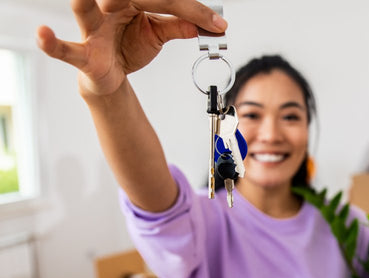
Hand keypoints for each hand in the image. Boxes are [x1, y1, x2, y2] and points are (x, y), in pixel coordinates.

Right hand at [36, 0, 227, 95]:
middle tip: (180, 4)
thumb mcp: (158, 34)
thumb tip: (206, 24)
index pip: (165, 0)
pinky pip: (65, 49)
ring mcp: (93, 28)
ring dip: (86, 2)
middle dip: (162, 3)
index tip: (219, 24)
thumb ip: (179, 27)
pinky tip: (43, 35)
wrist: (111, 74)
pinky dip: (52, 44)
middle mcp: (109, 6)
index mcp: (132, 0)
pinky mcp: (83, 52)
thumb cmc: (129, 45)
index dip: (194, 11)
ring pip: (86, 9)